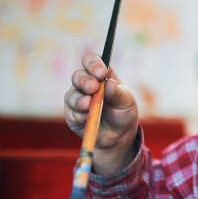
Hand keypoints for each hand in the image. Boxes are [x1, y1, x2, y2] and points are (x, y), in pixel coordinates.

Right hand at [64, 53, 138, 173]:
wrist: (119, 136)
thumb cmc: (123, 113)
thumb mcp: (126, 102)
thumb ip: (117, 92)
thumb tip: (109, 83)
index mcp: (101, 75)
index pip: (92, 62)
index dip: (94, 64)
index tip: (101, 73)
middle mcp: (86, 84)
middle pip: (78, 76)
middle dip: (85, 81)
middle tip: (93, 88)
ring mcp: (77, 99)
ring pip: (72, 94)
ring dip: (79, 99)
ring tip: (87, 104)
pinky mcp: (72, 114)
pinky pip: (71, 112)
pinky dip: (78, 114)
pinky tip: (85, 117)